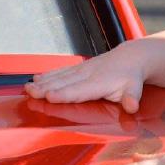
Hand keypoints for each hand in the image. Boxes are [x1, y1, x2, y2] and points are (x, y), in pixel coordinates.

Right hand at [24, 43, 145, 113]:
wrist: (131, 58)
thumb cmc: (131, 78)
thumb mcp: (135, 89)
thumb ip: (132, 98)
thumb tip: (132, 106)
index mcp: (100, 83)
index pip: (80, 90)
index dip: (65, 94)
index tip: (50, 97)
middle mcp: (88, 75)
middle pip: (64, 83)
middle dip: (46, 88)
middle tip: (30, 93)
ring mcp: (81, 70)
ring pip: (59, 76)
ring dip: (43, 82)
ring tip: (28, 88)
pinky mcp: (78, 68)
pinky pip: (61, 71)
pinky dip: (48, 75)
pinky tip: (36, 78)